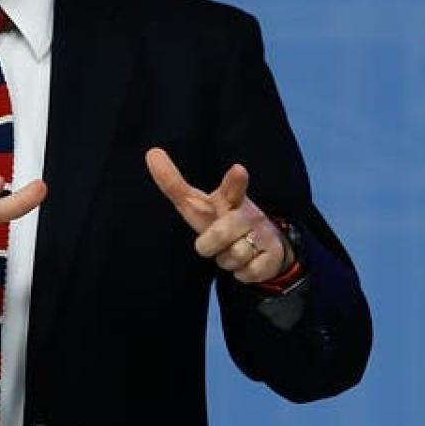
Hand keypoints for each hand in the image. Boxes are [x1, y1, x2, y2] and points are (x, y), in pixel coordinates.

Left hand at [145, 148, 289, 284]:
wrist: (264, 244)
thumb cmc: (221, 219)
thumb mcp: (198, 204)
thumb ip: (174, 184)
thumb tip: (151, 152)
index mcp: (230, 198)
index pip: (231, 187)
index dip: (234, 180)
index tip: (238, 169)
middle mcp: (248, 213)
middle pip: (221, 232)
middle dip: (209, 244)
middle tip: (211, 243)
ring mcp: (263, 233)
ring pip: (233, 256)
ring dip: (226, 260)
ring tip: (231, 251)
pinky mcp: (272, 256)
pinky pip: (247, 272)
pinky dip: (241, 273)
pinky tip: (246, 263)